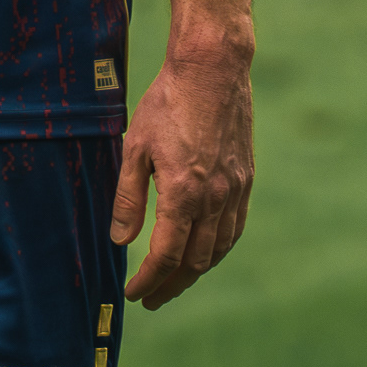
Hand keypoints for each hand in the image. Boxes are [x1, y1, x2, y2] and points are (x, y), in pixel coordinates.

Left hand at [110, 43, 253, 309]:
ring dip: (195, 273)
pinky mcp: (245, 180)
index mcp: (183, 193)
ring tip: (174, 281)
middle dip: (170, 286)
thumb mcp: (136, 146)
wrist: (212, 69)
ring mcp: (234, 191)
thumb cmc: (168, 102)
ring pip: (218, 250)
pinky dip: (218, 250)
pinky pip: (234, 229)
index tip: (134, 293)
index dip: (149, 280)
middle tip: (151, 297)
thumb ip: (129, 197)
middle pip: (194, 262)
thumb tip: (121, 240)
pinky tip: (206, 252)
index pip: (166, 256)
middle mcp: (213, 199)